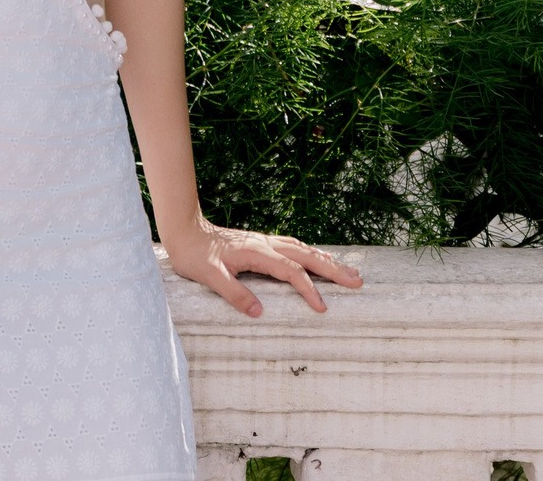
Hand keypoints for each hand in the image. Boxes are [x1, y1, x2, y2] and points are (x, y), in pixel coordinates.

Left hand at [162, 218, 361, 317]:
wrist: (184, 230)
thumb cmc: (194, 255)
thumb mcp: (209, 277)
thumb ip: (233, 293)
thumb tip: (258, 312)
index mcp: (257, 253)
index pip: (292, 272)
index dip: (309, 290)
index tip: (323, 308)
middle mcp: (266, 244)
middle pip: (307, 257)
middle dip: (333, 269)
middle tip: (358, 281)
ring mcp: (265, 242)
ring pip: (303, 250)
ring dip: (327, 260)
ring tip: (349, 271)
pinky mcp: (261, 243)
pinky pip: (294, 248)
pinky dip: (312, 254)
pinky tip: (318, 258)